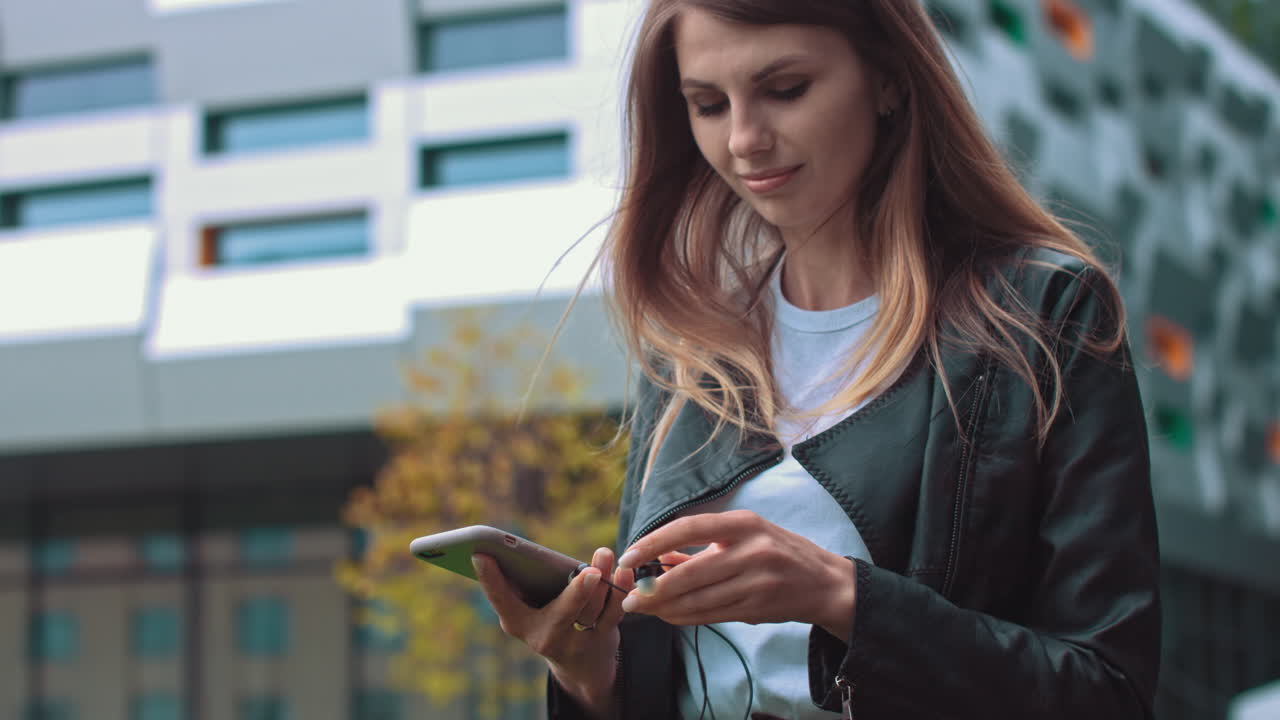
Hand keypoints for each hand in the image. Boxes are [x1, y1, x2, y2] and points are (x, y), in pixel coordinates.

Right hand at [472, 547, 632, 717]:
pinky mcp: (604, 638)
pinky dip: (621, 588)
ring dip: (605, 580)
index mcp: (520, 624)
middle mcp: (547, 637)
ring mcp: (578, 641)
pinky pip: (614, 612)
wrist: (581, 666)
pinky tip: (623, 570)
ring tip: (604, 554)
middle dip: (578, 592)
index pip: (502, 602)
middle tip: (589, 572)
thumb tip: (502, 550)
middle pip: (564, 612)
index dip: (489, 580)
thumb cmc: (547, 621)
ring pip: (594, 609)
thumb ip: (519, 587)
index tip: (479, 554)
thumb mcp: (527, 613)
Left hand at [616, 510, 856, 637]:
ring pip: (699, 599)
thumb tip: (656, 558)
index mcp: (744, 523)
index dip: (654, 542)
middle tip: (629, 596)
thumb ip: (701, 547)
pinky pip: (712, 615)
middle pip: (691, 572)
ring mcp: (757, 581)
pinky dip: (686, 617)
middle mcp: (752, 549)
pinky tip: (669, 616)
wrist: (825, 583)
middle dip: (653, 586)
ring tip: (643, 608)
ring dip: (665, 607)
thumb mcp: (744, 536)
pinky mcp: (759, 607)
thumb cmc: (777, 553)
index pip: (689, 528)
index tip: (629, 556)